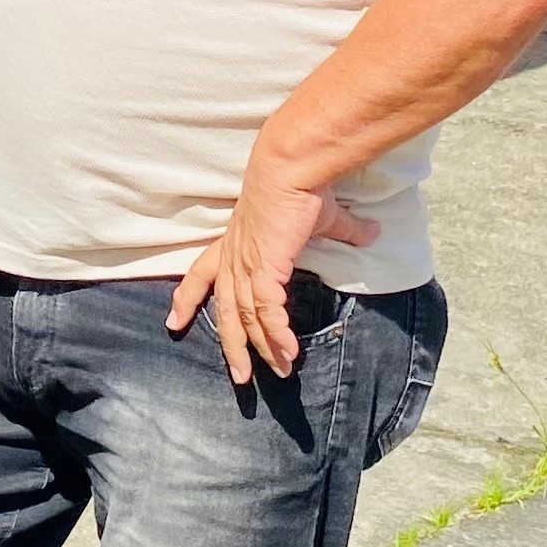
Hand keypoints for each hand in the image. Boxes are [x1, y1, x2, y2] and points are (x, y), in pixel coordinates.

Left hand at [168, 162, 375, 383]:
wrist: (291, 169)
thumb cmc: (301, 186)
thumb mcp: (322, 216)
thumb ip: (346, 230)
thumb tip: (373, 232)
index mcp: (234, 244)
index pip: (202, 275)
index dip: (188, 298)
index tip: (174, 320)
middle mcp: (233, 258)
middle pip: (225, 311)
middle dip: (231, 346)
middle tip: (239, 377)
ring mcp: (246, 265)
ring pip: (246, 318)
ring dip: (262, 348)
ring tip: (280, 372)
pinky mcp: (264, 268)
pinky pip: (266, 312)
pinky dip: (276, 333)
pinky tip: (288, 352)